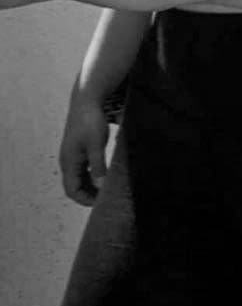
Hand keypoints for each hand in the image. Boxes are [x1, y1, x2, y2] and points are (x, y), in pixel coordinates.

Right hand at [58, 89, 112, 206]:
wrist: (86, 102)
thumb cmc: (90, 121)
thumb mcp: (96, 144)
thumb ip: (98, 165)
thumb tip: (100, 184)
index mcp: (69, 162)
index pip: (72, 190)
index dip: (85, 200)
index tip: (101, 203)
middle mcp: (68, 162)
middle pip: (75, 187)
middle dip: (89, 195)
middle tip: (107, 199)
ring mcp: (73, 157)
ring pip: (79, 179)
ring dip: (91, 187)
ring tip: (108, 190)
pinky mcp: (79, 151)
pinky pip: (83, 170)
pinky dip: (92, 177)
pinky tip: (105, 177)